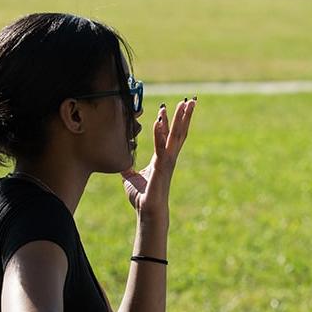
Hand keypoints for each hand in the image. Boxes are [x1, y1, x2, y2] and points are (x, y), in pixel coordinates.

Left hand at [123, 98, 195, 218]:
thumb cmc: (141, 197)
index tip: (169, 107)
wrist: (147, 211)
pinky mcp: (162, 167)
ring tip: (186, 104)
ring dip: (181, 119)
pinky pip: (161, 146)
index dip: (170, 121)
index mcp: (162, 158)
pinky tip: (158, 120)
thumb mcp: (130, 178)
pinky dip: (159, 133)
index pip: (169, 136)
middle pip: (179, 132)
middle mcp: (168, 157)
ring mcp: (168, 161)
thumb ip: (127, 168)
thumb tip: (120, 162)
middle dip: (184, 116)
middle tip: (190, 100)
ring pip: (176, 136)